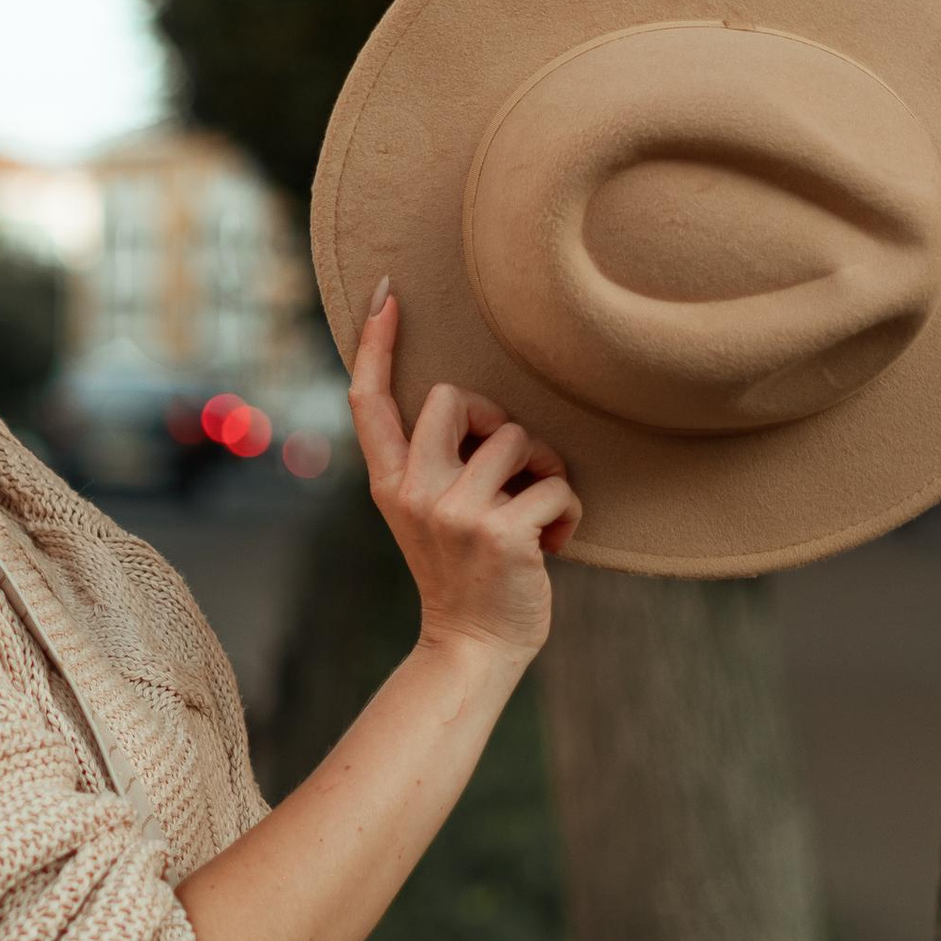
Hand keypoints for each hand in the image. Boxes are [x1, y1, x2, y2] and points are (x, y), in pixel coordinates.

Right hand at [347, 284, 580, 669]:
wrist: (474, 646)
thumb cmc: (464, 572)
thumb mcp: (427, 514)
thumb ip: (435, 464)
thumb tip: (477, 406)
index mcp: (390, 483)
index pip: (371, 401)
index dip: (376, 343)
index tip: (389, 295)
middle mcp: (414, 491)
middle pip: (454, 395)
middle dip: (496, 416)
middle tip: (511, 461)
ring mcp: (455, 512)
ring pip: (518, 437)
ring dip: (545, 469)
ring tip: (539, 510)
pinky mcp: (502, 533)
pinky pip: (557, 485)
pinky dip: (569, 512)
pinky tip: (557, 543)